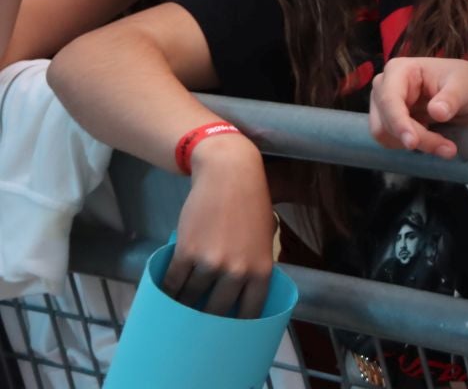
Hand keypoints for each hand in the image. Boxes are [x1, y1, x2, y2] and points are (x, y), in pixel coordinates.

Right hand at [167, 133, 276, 318]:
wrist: (229, 174)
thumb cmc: (251, 203)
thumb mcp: (264, 238)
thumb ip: (254, 266)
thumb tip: (242, 294)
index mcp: (261, 271)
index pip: (249, 313)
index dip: (236, 324)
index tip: (226, 329)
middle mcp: (237, 272)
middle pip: (216, 311)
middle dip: (205, 316)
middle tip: (198, 317)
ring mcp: (210, 263)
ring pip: (191, 298)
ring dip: (183, 303)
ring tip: (179, 304)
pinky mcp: (186, 253)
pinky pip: (173, 282)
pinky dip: (168, 288)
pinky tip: (166, 290)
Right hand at [369, 57, 467, 158]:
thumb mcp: (465, 87)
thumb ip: (451, 98)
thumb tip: (436, 111)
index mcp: (399, 70)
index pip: (389, 99)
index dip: (398, 122)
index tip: (412, 143)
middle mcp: (385, 87)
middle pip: (386, 122)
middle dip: (416, 137)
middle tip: (448, 149)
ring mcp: (385, 106)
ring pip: (387, 136)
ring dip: (417, 145)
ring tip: (447, 146)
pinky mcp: (390, 123)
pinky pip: (394, 142)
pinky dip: (415, 147)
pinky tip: (437, 140)